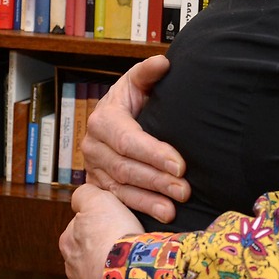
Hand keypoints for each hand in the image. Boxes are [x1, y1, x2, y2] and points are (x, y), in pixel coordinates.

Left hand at [60, 184, 143, 278]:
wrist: (129, 275)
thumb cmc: (115, 237)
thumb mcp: (99, 200)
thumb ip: (86, 194)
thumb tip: (82, 193)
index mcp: (69, 241)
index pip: (79, 228)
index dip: (98, 225)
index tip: (114, 225)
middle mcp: (71, 268)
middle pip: (85, 255)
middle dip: (100, 252)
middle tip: (124, 246)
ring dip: (107, 274)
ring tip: (130, 268)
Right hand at [83, 55, 190, 222]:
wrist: (117, 116)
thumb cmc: (133, 98)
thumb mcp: (138, 82)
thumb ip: (148, 73)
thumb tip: (163, 62)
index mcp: (103, 120)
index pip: (129, 140)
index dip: (154, 153)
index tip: (181, 164)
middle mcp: (93, 146)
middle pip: (126, 168)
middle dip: (157, 180)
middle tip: (185, 189)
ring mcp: (93, 168)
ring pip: (121, 187)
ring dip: (150, 199)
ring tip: (175, 208)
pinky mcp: (98, 185)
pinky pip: (118, 200)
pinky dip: (140, 208)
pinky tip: (162, 215)